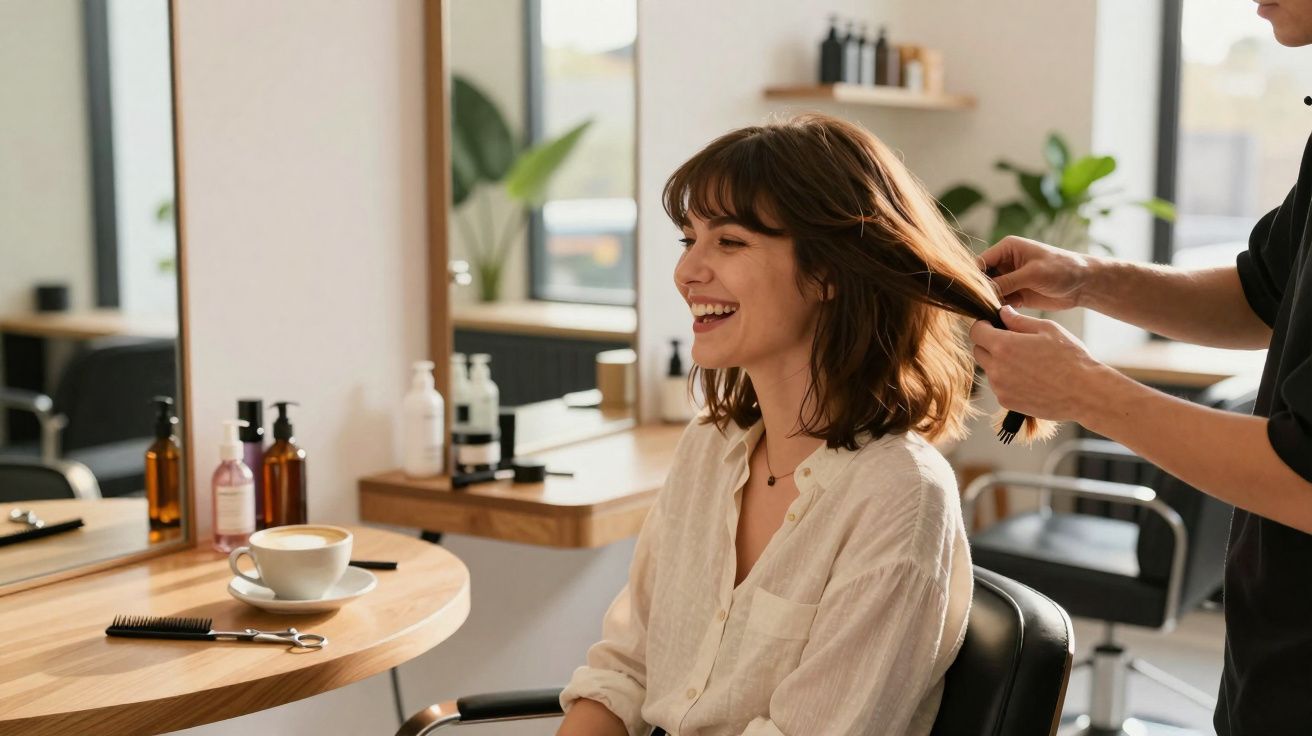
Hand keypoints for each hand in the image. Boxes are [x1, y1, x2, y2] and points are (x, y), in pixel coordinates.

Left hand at [969, 306, 1106, 422]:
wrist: (1085, 393)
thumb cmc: (1070, 358)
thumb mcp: (1047, 329)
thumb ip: (1019, 320)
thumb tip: (1002, 312)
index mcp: (1003, 346)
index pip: (975, 331)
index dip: (983, 325)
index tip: (994, 325)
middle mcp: (996, 368)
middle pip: (979, 351)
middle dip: (990, 343)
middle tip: (1013, 342)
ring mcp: (1000, 388)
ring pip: (989, 369)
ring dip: (999, 363)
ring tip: (1027, 362)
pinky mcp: (1006, 402)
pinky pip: (999, 386)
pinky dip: (1008, 380)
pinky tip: (1030, 378)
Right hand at [977, 236, 1092, 310]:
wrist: (1084, 284)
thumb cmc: (1062, 269)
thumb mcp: (1033, 273)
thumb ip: (1007, 281)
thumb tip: (984, 292)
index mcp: (1007, 248)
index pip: (981, 262)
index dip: (974, 278)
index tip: (972, 294)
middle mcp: (1006, 262)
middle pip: (983, 278)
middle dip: (980, 292)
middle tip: (978, 307)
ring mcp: (1011, 279)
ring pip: (990, 291)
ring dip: (988, 302)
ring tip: (986, 314)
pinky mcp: (1017, 293)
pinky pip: (1000, 301)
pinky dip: (997, 309)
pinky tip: (997, 317)